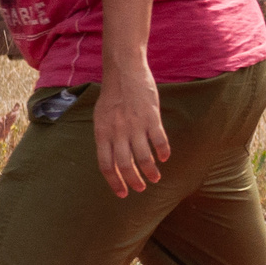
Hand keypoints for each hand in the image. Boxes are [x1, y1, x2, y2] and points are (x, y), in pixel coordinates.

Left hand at [93, 70, 170, 197]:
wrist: (124, 71)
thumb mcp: (101, 118)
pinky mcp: (151, 117)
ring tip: (155, 178)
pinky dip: (163, 153)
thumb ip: (106, 138)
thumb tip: (111, 160)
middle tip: (140, 188)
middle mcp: (117, 132)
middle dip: (134, 181)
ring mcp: (135, 125)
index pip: (106, 166)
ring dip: (150, 172)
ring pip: (144, 158)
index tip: (122, 193)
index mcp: (102, 133)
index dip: (114, 182)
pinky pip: (159, 141)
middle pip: (125, 166)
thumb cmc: (112, 95)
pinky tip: (164, 158)